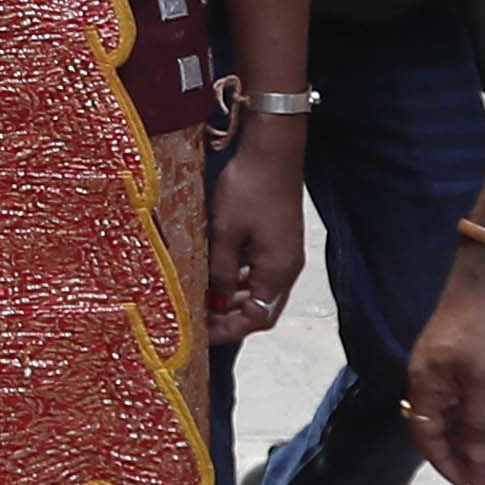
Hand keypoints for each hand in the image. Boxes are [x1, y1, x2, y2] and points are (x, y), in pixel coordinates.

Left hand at [202, 122, 304, 344]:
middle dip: (230, 316)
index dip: (229, 329)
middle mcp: (287, 268)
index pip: (258, 318)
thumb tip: (214, 300)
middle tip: (198, 316)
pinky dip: (239, 278)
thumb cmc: (248, 189)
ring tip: (202, 297)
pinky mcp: (279, 239)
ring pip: (259, 289)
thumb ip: (219, 271)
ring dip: (233, 297)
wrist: (272, 151)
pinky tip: (216, 272)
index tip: (202, 332)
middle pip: (261, 307)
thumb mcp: (225, 233)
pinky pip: (260, 270)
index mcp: (278, 272)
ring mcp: (285, 253)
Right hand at [400, 250, 484, 484]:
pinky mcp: (457, 358)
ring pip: (447, 415)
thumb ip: (477, 424)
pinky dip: (470, 419)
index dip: (446, 463)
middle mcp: (426, 380)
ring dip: (464, 440)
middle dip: (456, 457)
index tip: (470, 484)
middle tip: (483, 479)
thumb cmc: (483, 328)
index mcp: (424, 385)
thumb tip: (474, 462)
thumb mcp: (483, 381)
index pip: (426, 437)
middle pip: (434, 429)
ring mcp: (441, 368)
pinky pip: (458, 400)